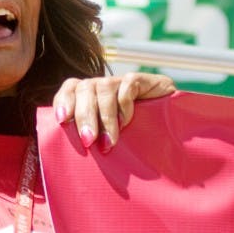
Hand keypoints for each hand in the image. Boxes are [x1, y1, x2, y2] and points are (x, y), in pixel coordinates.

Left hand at [52, 72, 175, 150]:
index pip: (70, 88)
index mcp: (88, 94)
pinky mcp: (141, 80)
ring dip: (105, 117)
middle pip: (85, 89)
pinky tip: (127, 123)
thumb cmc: (131, 136)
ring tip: (109, 142)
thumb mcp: (105, 136)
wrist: (171, 126)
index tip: (62, 120)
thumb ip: (89, 136)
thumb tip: (68, 152)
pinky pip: (127, 86)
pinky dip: (124, 105)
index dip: (63, 101)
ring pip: (104, 89)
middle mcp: (102, 84)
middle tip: (88, 141)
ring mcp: (120, 80)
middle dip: (84, 116)